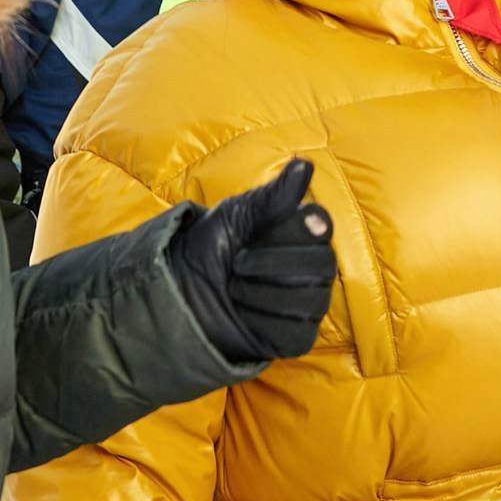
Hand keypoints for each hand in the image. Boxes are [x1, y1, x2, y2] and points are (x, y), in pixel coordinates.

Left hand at [165, 158, 335, 366]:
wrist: (178, 292)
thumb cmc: (209, 246)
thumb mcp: (236, 215)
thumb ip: (274, 195)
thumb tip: (304, 163)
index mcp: (300, 236)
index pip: (321, 228)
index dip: (303, 227)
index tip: (298, 222)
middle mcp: (310, 270)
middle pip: (322, 265)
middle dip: (274, 263)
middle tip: (239, 262)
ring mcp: (305, 304)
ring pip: (310, 300)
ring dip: (262, 292)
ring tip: (234, 286)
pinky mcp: (293, 337)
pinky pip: (297, 331)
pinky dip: (265, 320)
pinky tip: (243, 311)